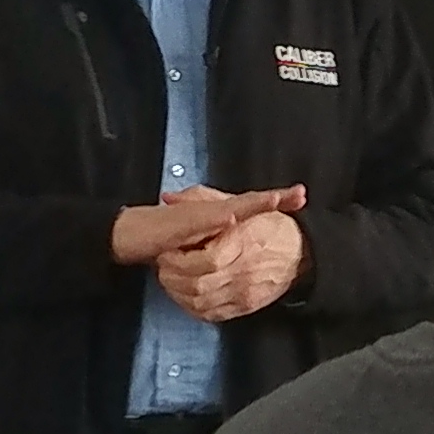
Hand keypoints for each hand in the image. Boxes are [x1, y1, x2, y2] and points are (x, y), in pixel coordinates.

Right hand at [112, 183, 301, 267]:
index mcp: (219, 214)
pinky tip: (232, 217)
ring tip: (276, 199)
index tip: (300, 196)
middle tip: (298, 195)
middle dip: (273, 199)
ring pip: (233, 208)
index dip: (276, 200)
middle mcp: (213, 212)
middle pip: (248, 202)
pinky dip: (220, 219)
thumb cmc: (165, 234)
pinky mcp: (186, 223)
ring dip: (254, 205)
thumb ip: (217, 235)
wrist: (134, 233)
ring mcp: (201, 216)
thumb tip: (237, 229)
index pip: (251, 205)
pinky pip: (206, 222)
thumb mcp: (198, 237)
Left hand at [159, 204, 307, 321]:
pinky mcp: (244, 306)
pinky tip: (186, 293)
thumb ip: (201, 198)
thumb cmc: (269, 227)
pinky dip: (191, 306)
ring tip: (172, 277)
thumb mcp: (238, 202)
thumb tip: (171, 198)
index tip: (169, 251)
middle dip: (173, 276)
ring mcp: (245, 292)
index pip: (207, 260)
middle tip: (164, 265)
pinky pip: (210, 314)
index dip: (181, 259)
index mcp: (243, 243)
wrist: (299, 253)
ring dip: (178, 292)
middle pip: (199, 284)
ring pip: (200, 302)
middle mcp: (245, 271)